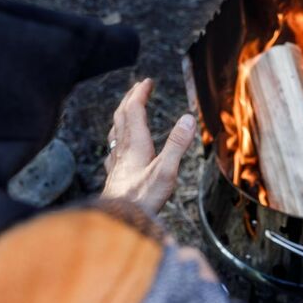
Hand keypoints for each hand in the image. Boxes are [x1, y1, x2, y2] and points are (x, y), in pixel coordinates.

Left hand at [101, 79, 195, 214]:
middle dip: (130, 99)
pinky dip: (117, 138)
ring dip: (122, 115)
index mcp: (136, 144)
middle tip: (138, 88)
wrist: (118, 221)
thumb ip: (177, 145)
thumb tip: (188, 119)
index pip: (134, 110)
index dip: (140, 94)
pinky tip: (117, 146)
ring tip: (126, 109)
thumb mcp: (166, 171)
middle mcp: (123, 150)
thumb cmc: (142, 199)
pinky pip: (114, 149)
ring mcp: (117, 162)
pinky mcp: (115, 175)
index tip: (147, 81)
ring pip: (116, 131)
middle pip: (122, 116)